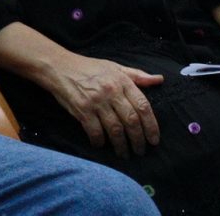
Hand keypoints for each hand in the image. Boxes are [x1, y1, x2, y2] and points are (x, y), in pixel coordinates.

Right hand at [39, 53, 161, 158]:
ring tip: (124, 154)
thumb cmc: (88, 67)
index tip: (154, 140)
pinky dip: (100, 141)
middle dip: (138, 140)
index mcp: (122, 81)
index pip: (143, 106)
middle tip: (140, 151)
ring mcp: (96, 101)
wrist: (59, 66)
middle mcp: (111, 91)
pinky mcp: (82, 110)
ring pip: (115, 129)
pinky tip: (101, 144)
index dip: (152, 126)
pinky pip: (95, 131)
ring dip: (121, 145)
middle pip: (131, 121)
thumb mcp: (114, 67)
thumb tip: (159, 80)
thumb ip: (137, 75)